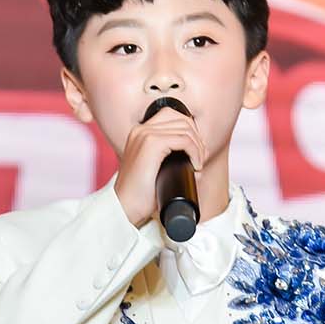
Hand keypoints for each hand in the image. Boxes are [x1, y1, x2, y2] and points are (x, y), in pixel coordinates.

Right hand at [113, 103, 209, 227]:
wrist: (124, 208)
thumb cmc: (140, 195)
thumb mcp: (154, 170)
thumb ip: (168, 160)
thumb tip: (195, 161)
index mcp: (140, 133)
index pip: (173, 115)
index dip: (191, 132)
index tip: (196, 153)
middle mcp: (141, 129)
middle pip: (182, 119)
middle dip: (197, 138)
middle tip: (200, 160)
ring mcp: (145, 135)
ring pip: (185, 128)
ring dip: (198, 147)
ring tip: (198, 165)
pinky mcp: (152, 144)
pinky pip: (184, 139)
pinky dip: (195, 152)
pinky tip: (195, 166)